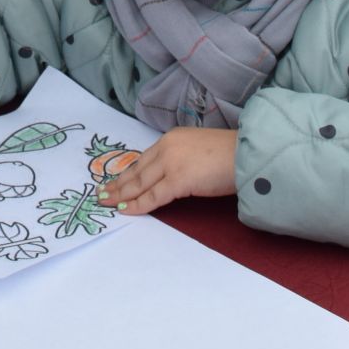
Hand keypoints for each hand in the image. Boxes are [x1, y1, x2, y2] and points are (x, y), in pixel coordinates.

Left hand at [98, 128, 237, 214]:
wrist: (247, 154)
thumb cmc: (230, 154)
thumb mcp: (199, 150)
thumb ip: (182, 159)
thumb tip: (171, 177)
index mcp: (172, 138)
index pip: (143, 159)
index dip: (127, 172)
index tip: (114, 181)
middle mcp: (167, 147)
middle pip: (136, 170)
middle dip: (117, 184)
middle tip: (100, 194)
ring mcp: (171, 163)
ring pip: (140, 183)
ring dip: (121, 194)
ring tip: (105, 202)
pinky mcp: (178, 180)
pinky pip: (153, 196)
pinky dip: (137, 205)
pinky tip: (125, 210)